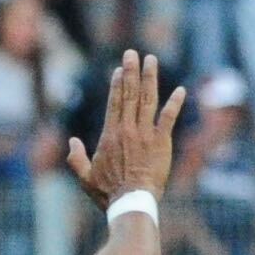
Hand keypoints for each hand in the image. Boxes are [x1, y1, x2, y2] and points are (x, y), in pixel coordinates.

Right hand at [64, 45, 187, 198]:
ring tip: (152, 60)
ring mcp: (145, 134)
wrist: (131, 202)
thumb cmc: (107, 192)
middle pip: (130, 94)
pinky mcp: (161, 143)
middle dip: (132, 71)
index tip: (120, 69)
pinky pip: (168, 119)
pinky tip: (181, 90)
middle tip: (133, 53)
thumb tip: (72, 141)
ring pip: (148, 100)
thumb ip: (76, 158)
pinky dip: (175, 104)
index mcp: (110, 134)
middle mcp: (127, 129)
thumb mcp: (84, 176)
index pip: (114, 102)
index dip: (118, 83)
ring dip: (150, 78)